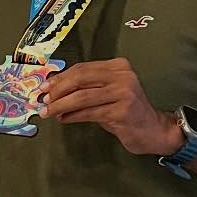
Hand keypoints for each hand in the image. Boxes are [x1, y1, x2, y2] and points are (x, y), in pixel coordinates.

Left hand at [42, 59, 179, 156]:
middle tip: (44, 100)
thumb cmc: (126, 113)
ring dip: (61, 105)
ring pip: (82, 96)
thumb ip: (85, 88)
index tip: (44, 87)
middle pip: (80, 78)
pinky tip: (63, 119)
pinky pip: (89, 112)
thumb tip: (53, 89)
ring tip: (49, 112)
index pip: (82, 68)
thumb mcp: (106, 94)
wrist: (152, 130)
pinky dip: (72, 116)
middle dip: (58, 90)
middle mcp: (123, 75)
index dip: (60, 78)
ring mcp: (124, 92)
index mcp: (118, 66)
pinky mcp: (121, 111)